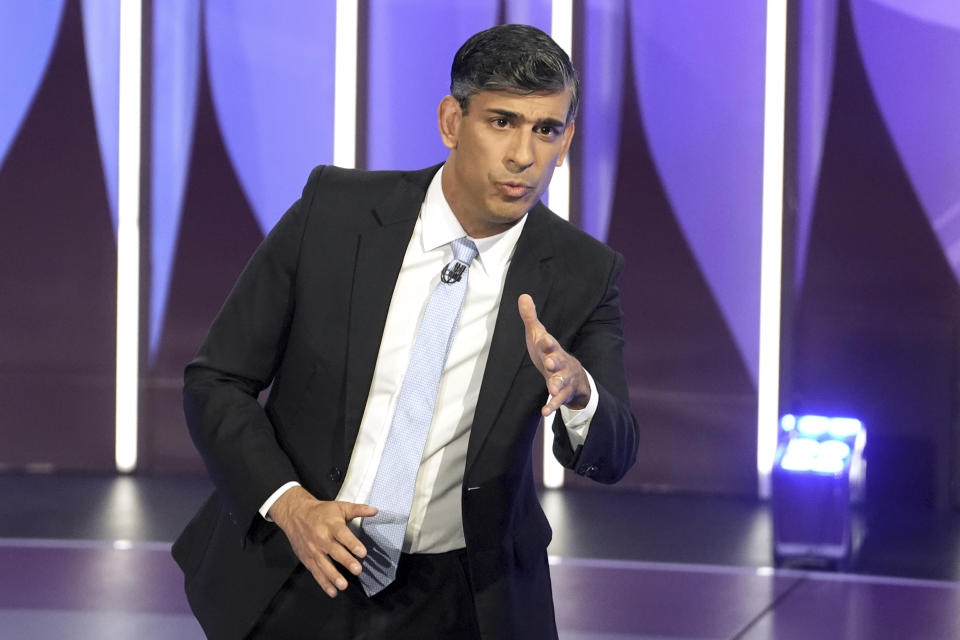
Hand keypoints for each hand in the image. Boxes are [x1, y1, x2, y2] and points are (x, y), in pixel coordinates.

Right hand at [269, 485, 376, 597]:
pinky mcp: (307, 558)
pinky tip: (332, 591)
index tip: (362, 552)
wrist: (295, 514)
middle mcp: (322, 538)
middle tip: (357, 570)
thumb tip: (375, 510)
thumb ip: (358, 510)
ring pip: (324, 564)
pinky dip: (324, 583)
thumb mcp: (340, 506)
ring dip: (334, 576)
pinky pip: (316, 572)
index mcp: (331, 525)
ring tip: (343, 585)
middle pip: (335, 551)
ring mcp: (313, 550)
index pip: (342, 535)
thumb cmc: (320, 512)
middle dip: (346, 561)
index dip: (352, 543)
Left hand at [518, 294, 590, 415]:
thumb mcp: (539, 336)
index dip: (546, 341)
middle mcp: (560, 363)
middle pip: (558, 362)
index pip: (549, 343)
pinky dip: (552, 406)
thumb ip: (531, 318)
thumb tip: (522, 296)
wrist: (574, 377)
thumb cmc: (551, 353)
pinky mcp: (565, 394)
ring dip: (557, 385)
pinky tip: (545, 412)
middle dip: (555, 362)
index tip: (543, 339)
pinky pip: (559, 401)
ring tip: (552, 390)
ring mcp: (564, 379)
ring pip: (562, 382)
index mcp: (552, 348)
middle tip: (550, 364)